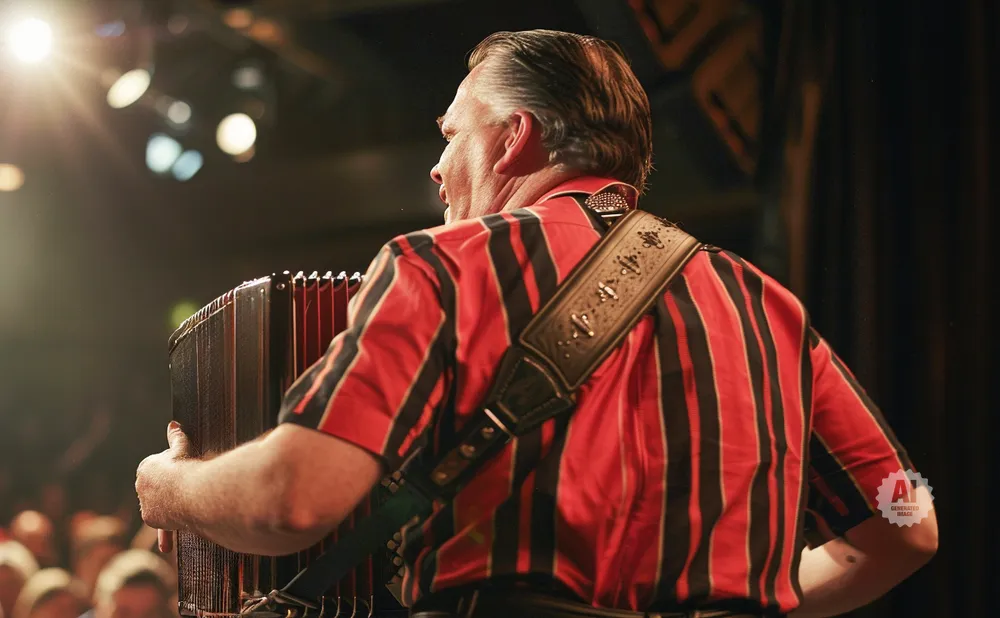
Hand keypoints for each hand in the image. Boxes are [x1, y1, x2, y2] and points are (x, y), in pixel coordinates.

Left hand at [136, 421, 193, 537]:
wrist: (188, 489)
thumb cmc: (188, 466)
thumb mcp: (183, 448)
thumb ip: (177, 437)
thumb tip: (173, 423)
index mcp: (145, 467)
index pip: (158, 470)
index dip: (173, 472)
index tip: (185, 473)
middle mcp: (140, 486)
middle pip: (157, 490)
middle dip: (169, 491)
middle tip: (188, 489)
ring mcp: (145, 504)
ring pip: (159, 507)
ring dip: (170, 509)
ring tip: (186, 506)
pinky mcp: (152, 519)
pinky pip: (161, 527)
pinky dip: (165, 536)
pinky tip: (166, 548)